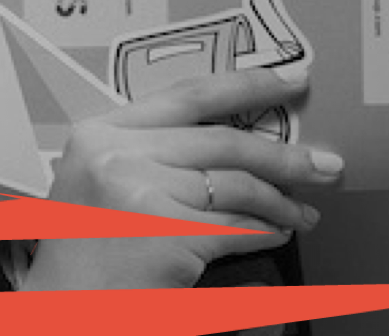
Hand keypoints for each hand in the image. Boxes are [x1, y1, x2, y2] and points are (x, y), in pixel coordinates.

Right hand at [25, 65, 341, 289]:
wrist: (64, 308)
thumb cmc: (86, 253)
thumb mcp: (104, 184)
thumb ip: (154, 154)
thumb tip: (238, 145)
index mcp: (97, 133)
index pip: (185, 96)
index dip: (246, 84)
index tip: (288, 81)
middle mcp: (115, 153)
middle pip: (222, 141)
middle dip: (284, 156)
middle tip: (323, 164)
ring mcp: (138, 191)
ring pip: (236, 186)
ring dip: (280, 202)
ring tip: (299, 214)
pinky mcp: (164, 232)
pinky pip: (236, 227)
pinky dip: (265, 233)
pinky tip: (273, 236)